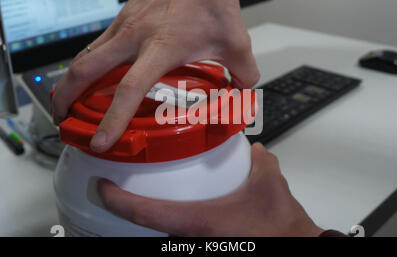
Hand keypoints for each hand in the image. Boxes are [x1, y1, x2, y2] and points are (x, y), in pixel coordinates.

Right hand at [52, 0, 259, 152]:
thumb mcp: (235, 42)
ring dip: (70, 79)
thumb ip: (244, 73)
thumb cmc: (211, 0)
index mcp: (160, 48)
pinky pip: (95, 44)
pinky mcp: (121, 18)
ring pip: (84, 55)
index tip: (100, 140)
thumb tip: (243, 91)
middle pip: (85, 70)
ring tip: (66, 100)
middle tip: (62, 119)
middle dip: (66, 98)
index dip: (112, 119)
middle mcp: (134, 37)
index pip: (129, 89)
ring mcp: (123, 26)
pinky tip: (90, 74)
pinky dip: (86, 63)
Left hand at [98, 143, 323, 236]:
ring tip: (143, 188)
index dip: (116, 199)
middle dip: (129, 202)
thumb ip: (259, 160)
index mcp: (197, 220)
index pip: (143, 212)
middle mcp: (190, 237)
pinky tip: (179, 203)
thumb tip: (254, 149)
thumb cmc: (278, 229)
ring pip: (161, 229)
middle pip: (146, 222)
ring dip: (149, 211)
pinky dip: (170, 217)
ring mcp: (195, 243)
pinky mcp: (204, 243)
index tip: (102, 185)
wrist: (293, 247)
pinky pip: (178, 232)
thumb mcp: (269, 182)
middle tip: (118, 181)